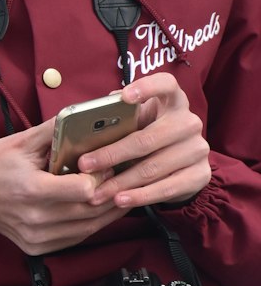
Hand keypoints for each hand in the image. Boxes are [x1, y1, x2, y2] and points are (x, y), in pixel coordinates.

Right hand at [0, 120, 127, 256]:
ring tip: (119, 192)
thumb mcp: (23, 141)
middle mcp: (35, 218)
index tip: (104, 164)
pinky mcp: (38, 248)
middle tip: (123, 176)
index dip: (100, 176)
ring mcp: (37, 237)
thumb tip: (88, 116)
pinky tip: (98, 209)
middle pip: (91, 210)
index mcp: (31, 189)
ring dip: (108, 211)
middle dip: (112, 192)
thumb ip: (57, 130)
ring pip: (89, 228)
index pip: (84, 190)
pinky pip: (76, 238)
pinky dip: (91, 223)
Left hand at [80, 73, 210, 209]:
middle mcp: (189, 122)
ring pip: (153, 168)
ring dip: (120, 182)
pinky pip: (166, 188)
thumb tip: (87, 120)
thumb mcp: (138, 123)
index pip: (166, 84)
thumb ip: (119, 118)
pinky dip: (140, 196)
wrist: (182, 166)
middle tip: (85, 165)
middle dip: (112, 154)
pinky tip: (120, 200)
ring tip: (96, 192)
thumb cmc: (150, 136)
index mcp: (173, 101)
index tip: (124, 97)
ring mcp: (198, 149)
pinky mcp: (200, 175)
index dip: (146, 87)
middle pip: (148, 138)